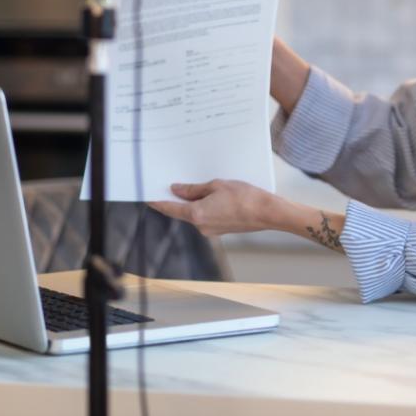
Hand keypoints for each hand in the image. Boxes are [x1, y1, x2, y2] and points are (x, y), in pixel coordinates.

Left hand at [149, 179, 275, 236]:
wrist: (267, 212)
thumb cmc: (245, 197)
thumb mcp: (217, 186)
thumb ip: (194, 189)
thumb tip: (177, 190)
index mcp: (196, 214)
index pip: (170, 208)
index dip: (158, 202)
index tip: (148, 196)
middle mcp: (201, 226)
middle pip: (183, 211)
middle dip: (179, 199)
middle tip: (175, 184)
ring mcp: (211, 230)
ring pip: (196, 214)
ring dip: (195, 202)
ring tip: (203, 187)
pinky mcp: (221, 230)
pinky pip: (207, 217)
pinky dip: (206, 208)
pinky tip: (214, 197)